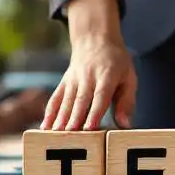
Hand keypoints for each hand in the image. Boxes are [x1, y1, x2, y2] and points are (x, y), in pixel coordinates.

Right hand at [43, 0, 135, 130]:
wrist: (95, 39)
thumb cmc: (117, 62)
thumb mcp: (129, 77)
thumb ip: (127, 101)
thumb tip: (125, 124)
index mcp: (107, 75)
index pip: (100, 96)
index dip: (95, 112)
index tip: (90, 128)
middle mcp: (88, 77)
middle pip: (80, 100)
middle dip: (74, 119)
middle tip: (70, 136)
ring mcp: (73, 79)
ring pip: (66, 101)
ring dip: (60, 118)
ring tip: (55, 135)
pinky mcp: (64, 82)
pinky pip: (55, 98)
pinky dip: (49, 113)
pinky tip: (44, 127)